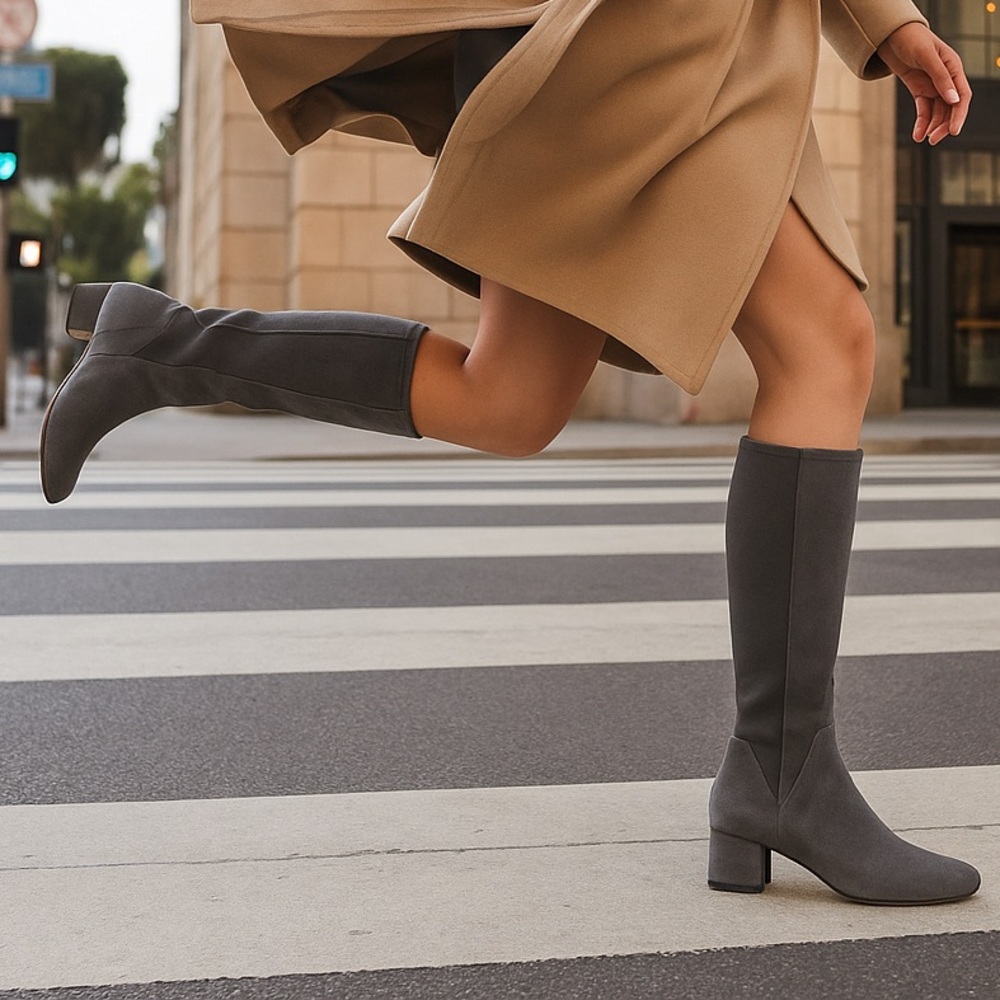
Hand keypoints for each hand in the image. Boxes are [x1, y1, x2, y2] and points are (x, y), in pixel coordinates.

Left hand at [877, 22, 971, 144]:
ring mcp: (933, 86)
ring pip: (938, 111)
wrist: (892, 37)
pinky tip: (918, 135)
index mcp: (954, 68)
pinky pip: (924, 110)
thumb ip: (940, 77)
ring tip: (924, 139)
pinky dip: (921, 123)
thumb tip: (953, 100)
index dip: (959, 114)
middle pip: (951, 107)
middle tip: (934, 140)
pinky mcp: (920, 91)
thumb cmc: (912, 40)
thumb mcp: (926, 56)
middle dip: (944, 125)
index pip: (962, 96)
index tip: (954, 131)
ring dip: (933, 126)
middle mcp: (946, 79)